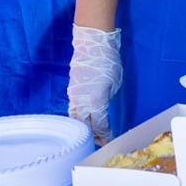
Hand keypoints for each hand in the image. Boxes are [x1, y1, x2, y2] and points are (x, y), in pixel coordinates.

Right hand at [68, 25, 122, 145]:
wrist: (93, 45)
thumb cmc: (108, 62)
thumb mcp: (114, 84)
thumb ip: (106, 99)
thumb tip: (101, 105)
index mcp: (96, 102)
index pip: (99, 126)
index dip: (104, 135)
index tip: (109, 139)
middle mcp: (82, 102)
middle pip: (84, 125)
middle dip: (91, 134)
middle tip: (99, 140)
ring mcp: (74, 95)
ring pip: (76, 117)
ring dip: (83, 125)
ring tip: (91, 131)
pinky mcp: (71, 89)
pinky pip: (73, 107)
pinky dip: (79, 114)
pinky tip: (85, 116)